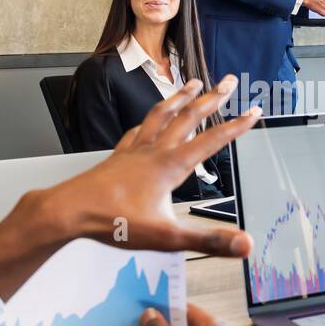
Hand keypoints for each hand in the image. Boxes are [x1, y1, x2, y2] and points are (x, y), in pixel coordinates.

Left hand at [0, 74, 259, 299]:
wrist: (69, 211)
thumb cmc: (114, 223)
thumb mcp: (167, 236)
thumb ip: (208, 240)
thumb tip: (246, 245)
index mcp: (171, 166)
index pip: (212, 141)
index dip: (236, 126)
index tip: (255, 111)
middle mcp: (155, 151)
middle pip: (188, 117)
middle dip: (212, 98)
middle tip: (229, 80)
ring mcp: (135, 150)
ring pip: (162, 115)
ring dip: (180, 97)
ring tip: (193, 83)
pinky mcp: (118, 156)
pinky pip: (138, 129)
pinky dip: (150, 118)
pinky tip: (150, 119)